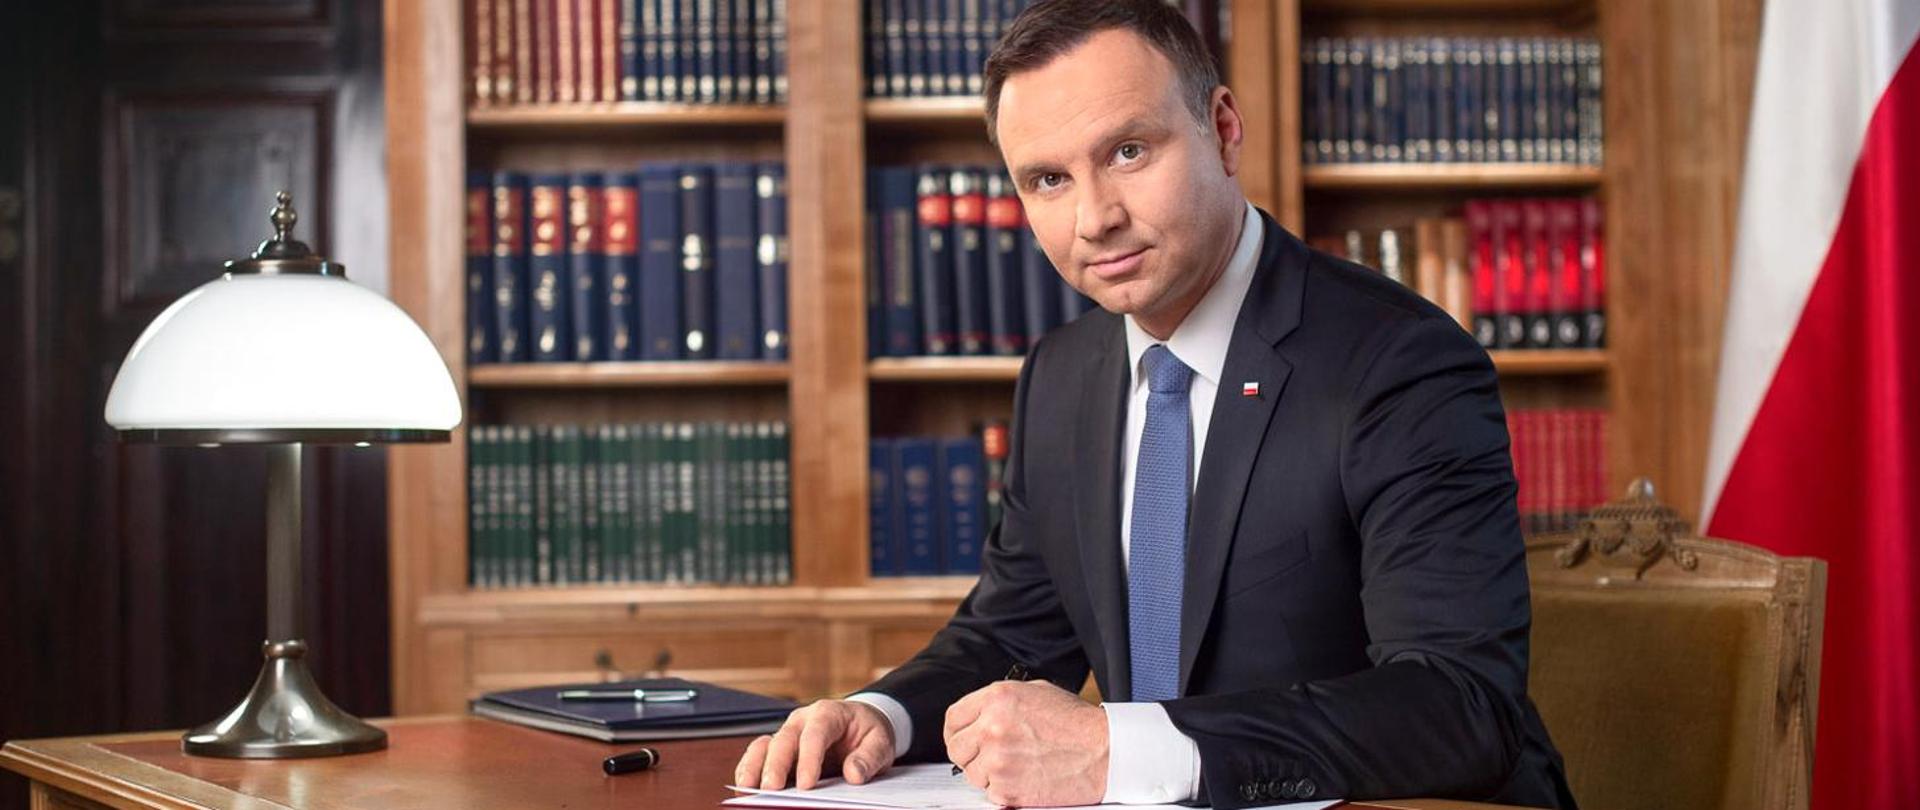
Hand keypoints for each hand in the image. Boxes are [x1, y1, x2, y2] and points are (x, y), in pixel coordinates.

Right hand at [735, 699, 897, 790]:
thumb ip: (869, 757)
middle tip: (771, 789)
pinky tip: (745, 786)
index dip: (809, 759)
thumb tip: (854, 774)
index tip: (807, 785)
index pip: (815, 734)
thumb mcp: (880, 742)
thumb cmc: (868, 733)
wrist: (860, 725)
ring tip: (748, 789)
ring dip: (754, 767)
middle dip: (776, 765)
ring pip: (764, 745)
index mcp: (828, 713)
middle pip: (784, 740)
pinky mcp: (779, 749)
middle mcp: (802, 721)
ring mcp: (787, 734)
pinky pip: (758, 756)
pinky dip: (749, 769)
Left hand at [943, 680, 1107, 806]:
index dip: (956, 731)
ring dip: (988, 774)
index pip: (954, 717)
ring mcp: (998, 760)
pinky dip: (1004, 790)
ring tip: (1017, 765)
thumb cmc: (1077, 723)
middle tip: (988, 757)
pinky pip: (990, 793)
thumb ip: (1000, 702)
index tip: (962, 738)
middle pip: (957, 748)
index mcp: (997, 699)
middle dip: (970, 754)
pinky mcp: (1007, 789)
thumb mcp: (1035, 693)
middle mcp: (992, 727)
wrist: (1104, 753)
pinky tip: (1026, 777)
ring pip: (972, 774)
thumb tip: (978, 715)